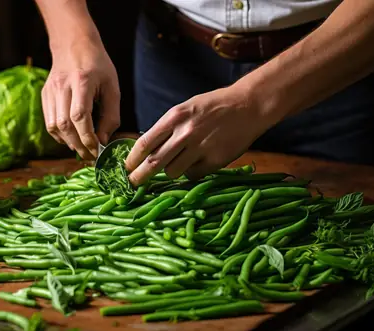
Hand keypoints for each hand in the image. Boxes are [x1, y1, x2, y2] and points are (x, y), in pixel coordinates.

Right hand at [42, 40, 120, 159]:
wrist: (73, 44)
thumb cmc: (98, 66)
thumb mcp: (112, 88)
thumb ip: (110, 116)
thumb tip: (103, 141)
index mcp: (82, 82)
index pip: (80, 116)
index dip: (88, 138)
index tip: (97, 150)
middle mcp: (62, 87)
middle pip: (64, 124)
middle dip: (78, 145)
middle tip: (90, 155)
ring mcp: (50, 91)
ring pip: (54, 126)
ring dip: (68, 142)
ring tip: (81, 148)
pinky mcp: (44, 95)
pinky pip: (49, 122)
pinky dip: (59, 135)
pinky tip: (71, 137)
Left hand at [125, 86, 276, 184]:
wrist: (247, 105)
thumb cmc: (213, 106)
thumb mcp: (185, 109)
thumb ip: (167, 128)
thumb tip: (146, 150)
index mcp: (174, 117)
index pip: (145, 143)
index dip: (132, 159)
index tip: (126, 168)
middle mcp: (185, 133)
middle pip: (154, 163)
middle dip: (139, 176)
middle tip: (132, 183)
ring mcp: (200, 148)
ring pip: (172, 172)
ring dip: (169, 172)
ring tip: (176, 164)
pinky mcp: (215, 161)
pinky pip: (193, 175)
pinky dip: (190, 172)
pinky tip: (197, 162)